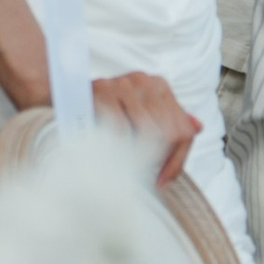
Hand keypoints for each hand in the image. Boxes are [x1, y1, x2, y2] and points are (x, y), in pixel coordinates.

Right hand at [91, 71, 201, 190]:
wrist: (66, 92)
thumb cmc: (105, 107)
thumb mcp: (140, 111)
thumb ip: (168, 119)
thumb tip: (198, 127)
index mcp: (158, 86)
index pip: (182, 129)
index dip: (179, 159)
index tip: (166, 180)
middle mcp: (144, 82)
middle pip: (170, 130)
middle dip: (163, 161)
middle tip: (152, 181)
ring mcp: (123, 85)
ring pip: (149, 130)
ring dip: (143, 156)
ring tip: (136, 170)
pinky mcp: (103, 92)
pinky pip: (121, 127)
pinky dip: (122, 147)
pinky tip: (118, 158)